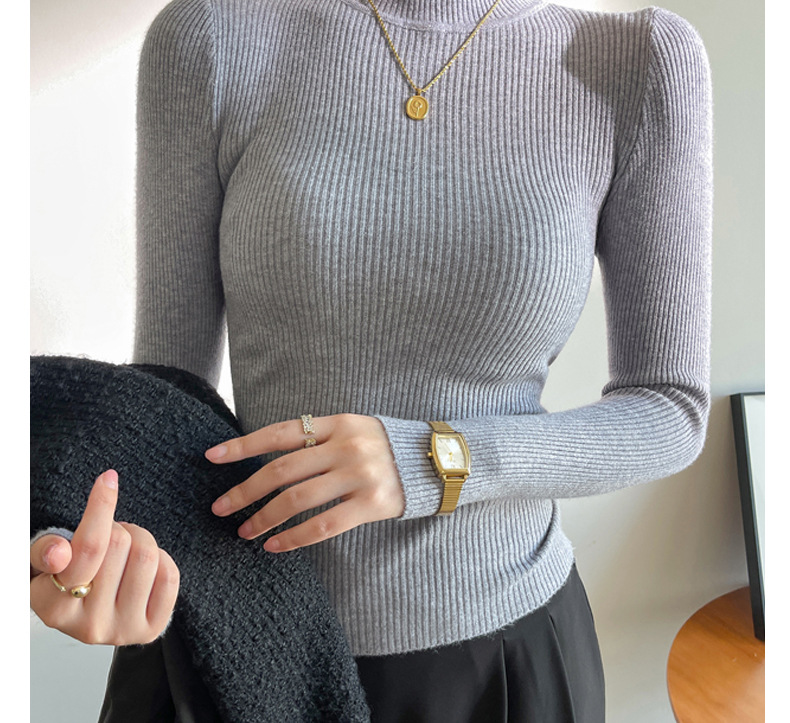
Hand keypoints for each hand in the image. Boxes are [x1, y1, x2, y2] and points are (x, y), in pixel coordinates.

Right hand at [30, 470, 179, 645]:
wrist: (88, 614)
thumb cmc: (66, 578)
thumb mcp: (42, 563)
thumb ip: (44, 551)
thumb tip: (59, 553)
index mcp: (53, 608)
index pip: (87, 548)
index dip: (100, 508)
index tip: (108, 479)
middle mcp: (87, 627)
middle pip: (120, 544)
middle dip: (118, 527)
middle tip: (109, 535)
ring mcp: (121, 631)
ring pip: (147, 556)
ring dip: (140, 539)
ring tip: (125, 549)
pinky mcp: (150, 631)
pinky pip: (169, 576)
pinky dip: (162, 560)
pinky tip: (143, 567)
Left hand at [206, 413, 405, 551]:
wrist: (433, 462)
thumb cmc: (383, 447)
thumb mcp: (352, 429)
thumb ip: (317, 438)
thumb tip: (265, 458)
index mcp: (337, 423)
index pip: (280, 432)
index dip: (243, 445)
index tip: (212, 457)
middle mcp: (346, 446)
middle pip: (282, 470)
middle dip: (245, 491)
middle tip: (220, 508)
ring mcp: (360, 475)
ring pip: (297, 500)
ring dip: (264, 518)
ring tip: (244, 531)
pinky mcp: (371, 503)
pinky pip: (323, 525)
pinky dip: (293, 538)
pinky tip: (275, 545)